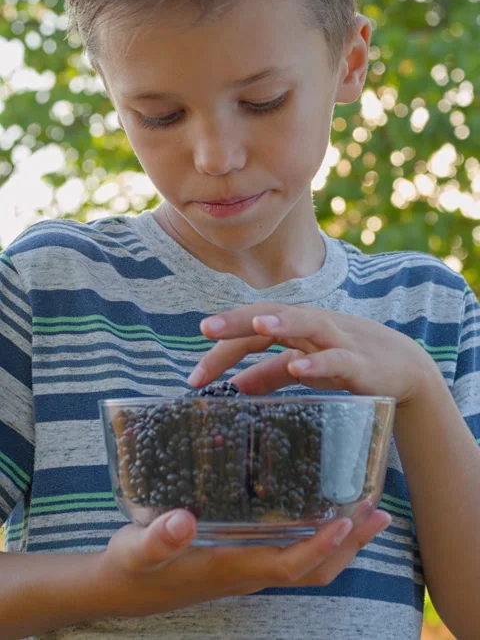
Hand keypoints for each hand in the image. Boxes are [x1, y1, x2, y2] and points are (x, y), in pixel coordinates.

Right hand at [96, 505, 391, 616]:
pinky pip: (292, 555)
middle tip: (378, 512)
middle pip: (314, 570)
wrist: (120, 588)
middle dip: (350, 546)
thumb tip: (182, 522)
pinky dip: (316, 538)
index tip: (346, 521)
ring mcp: (248, 569)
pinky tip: (317, 510)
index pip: (289, 565)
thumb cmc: (131, 567)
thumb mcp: (136, 548)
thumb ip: (158, 538)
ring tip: (365, 511)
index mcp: (232, 568)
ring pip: (308, 565)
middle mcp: (249, 573)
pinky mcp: (242, 561)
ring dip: (341, 543)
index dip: (320, 547)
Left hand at [189, 302, 435, 405]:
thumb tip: (234, 386)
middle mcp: (311, 325)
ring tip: (258, 325)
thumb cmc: (344, 362)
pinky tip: (301, 365)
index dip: (222, 347)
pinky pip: (337, 358)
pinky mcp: (359, 362)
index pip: (250, 328)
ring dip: (283, 322)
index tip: (194, 376)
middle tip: (206, 328)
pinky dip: (318, 361)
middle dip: (239, 320)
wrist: (402, 367)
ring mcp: (337, 340)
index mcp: (294, 326)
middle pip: (271, 315)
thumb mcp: (302, 367)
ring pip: (307, 323)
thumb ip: (270, 373)